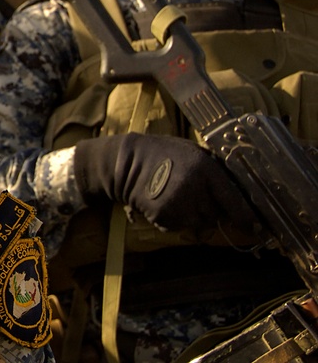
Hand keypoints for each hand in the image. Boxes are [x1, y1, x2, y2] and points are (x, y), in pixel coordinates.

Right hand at [74, 133, 256, 232]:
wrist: (126, 161)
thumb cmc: (165, 154)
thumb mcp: (195, 153)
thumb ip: (217, 172)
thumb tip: (243, 194)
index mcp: (205, 168)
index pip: (234, 200)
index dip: (248, 218)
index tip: (256, 229)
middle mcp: (194, 187)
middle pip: (217, 215)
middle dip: (211, 209)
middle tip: (195, 194)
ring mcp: (177, 203)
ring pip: (200, 223)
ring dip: (194, 215)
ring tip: (177, 196)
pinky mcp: (163, 216)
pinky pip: (181, 227)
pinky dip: (176, 220)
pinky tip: (165, 202)